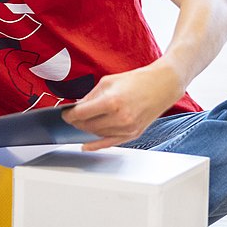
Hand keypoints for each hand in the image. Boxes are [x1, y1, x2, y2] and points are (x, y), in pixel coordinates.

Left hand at [65, 61, 183, 150]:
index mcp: (111, 102)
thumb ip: (90, 97)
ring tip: (82, 122)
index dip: (69, 115)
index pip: (81, 114)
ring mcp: (127, 128)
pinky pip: (110, 143)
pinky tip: (86, 146)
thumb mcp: (107, 82)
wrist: (162, 85)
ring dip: (86, 130)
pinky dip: (97, 145)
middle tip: (71, 117)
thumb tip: (76, 107)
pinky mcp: (133, 134)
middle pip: (87, 126)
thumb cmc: (136, 81)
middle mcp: (120, 117)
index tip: (64, 114)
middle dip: (76, 122)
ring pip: (97, 134)